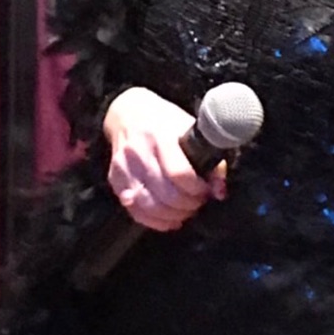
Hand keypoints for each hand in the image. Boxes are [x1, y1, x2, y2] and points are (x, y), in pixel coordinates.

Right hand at [103, 87, 225, 230]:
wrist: (129, 113)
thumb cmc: (165, 122)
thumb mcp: (191, 130)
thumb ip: (210, 162)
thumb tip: (219, 192)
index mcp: (161, 136)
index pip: (179, 173)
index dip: (197, 189)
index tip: (205, 190)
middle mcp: (139, 152)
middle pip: (165, 194)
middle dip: (187, 205)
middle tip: (197, 202)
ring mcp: (124, 167)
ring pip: (149, 206)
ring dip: (172, 216)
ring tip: (185, 211)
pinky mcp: (115, 179)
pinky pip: (135, 210)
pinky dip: (154, 221)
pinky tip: (168, 218)